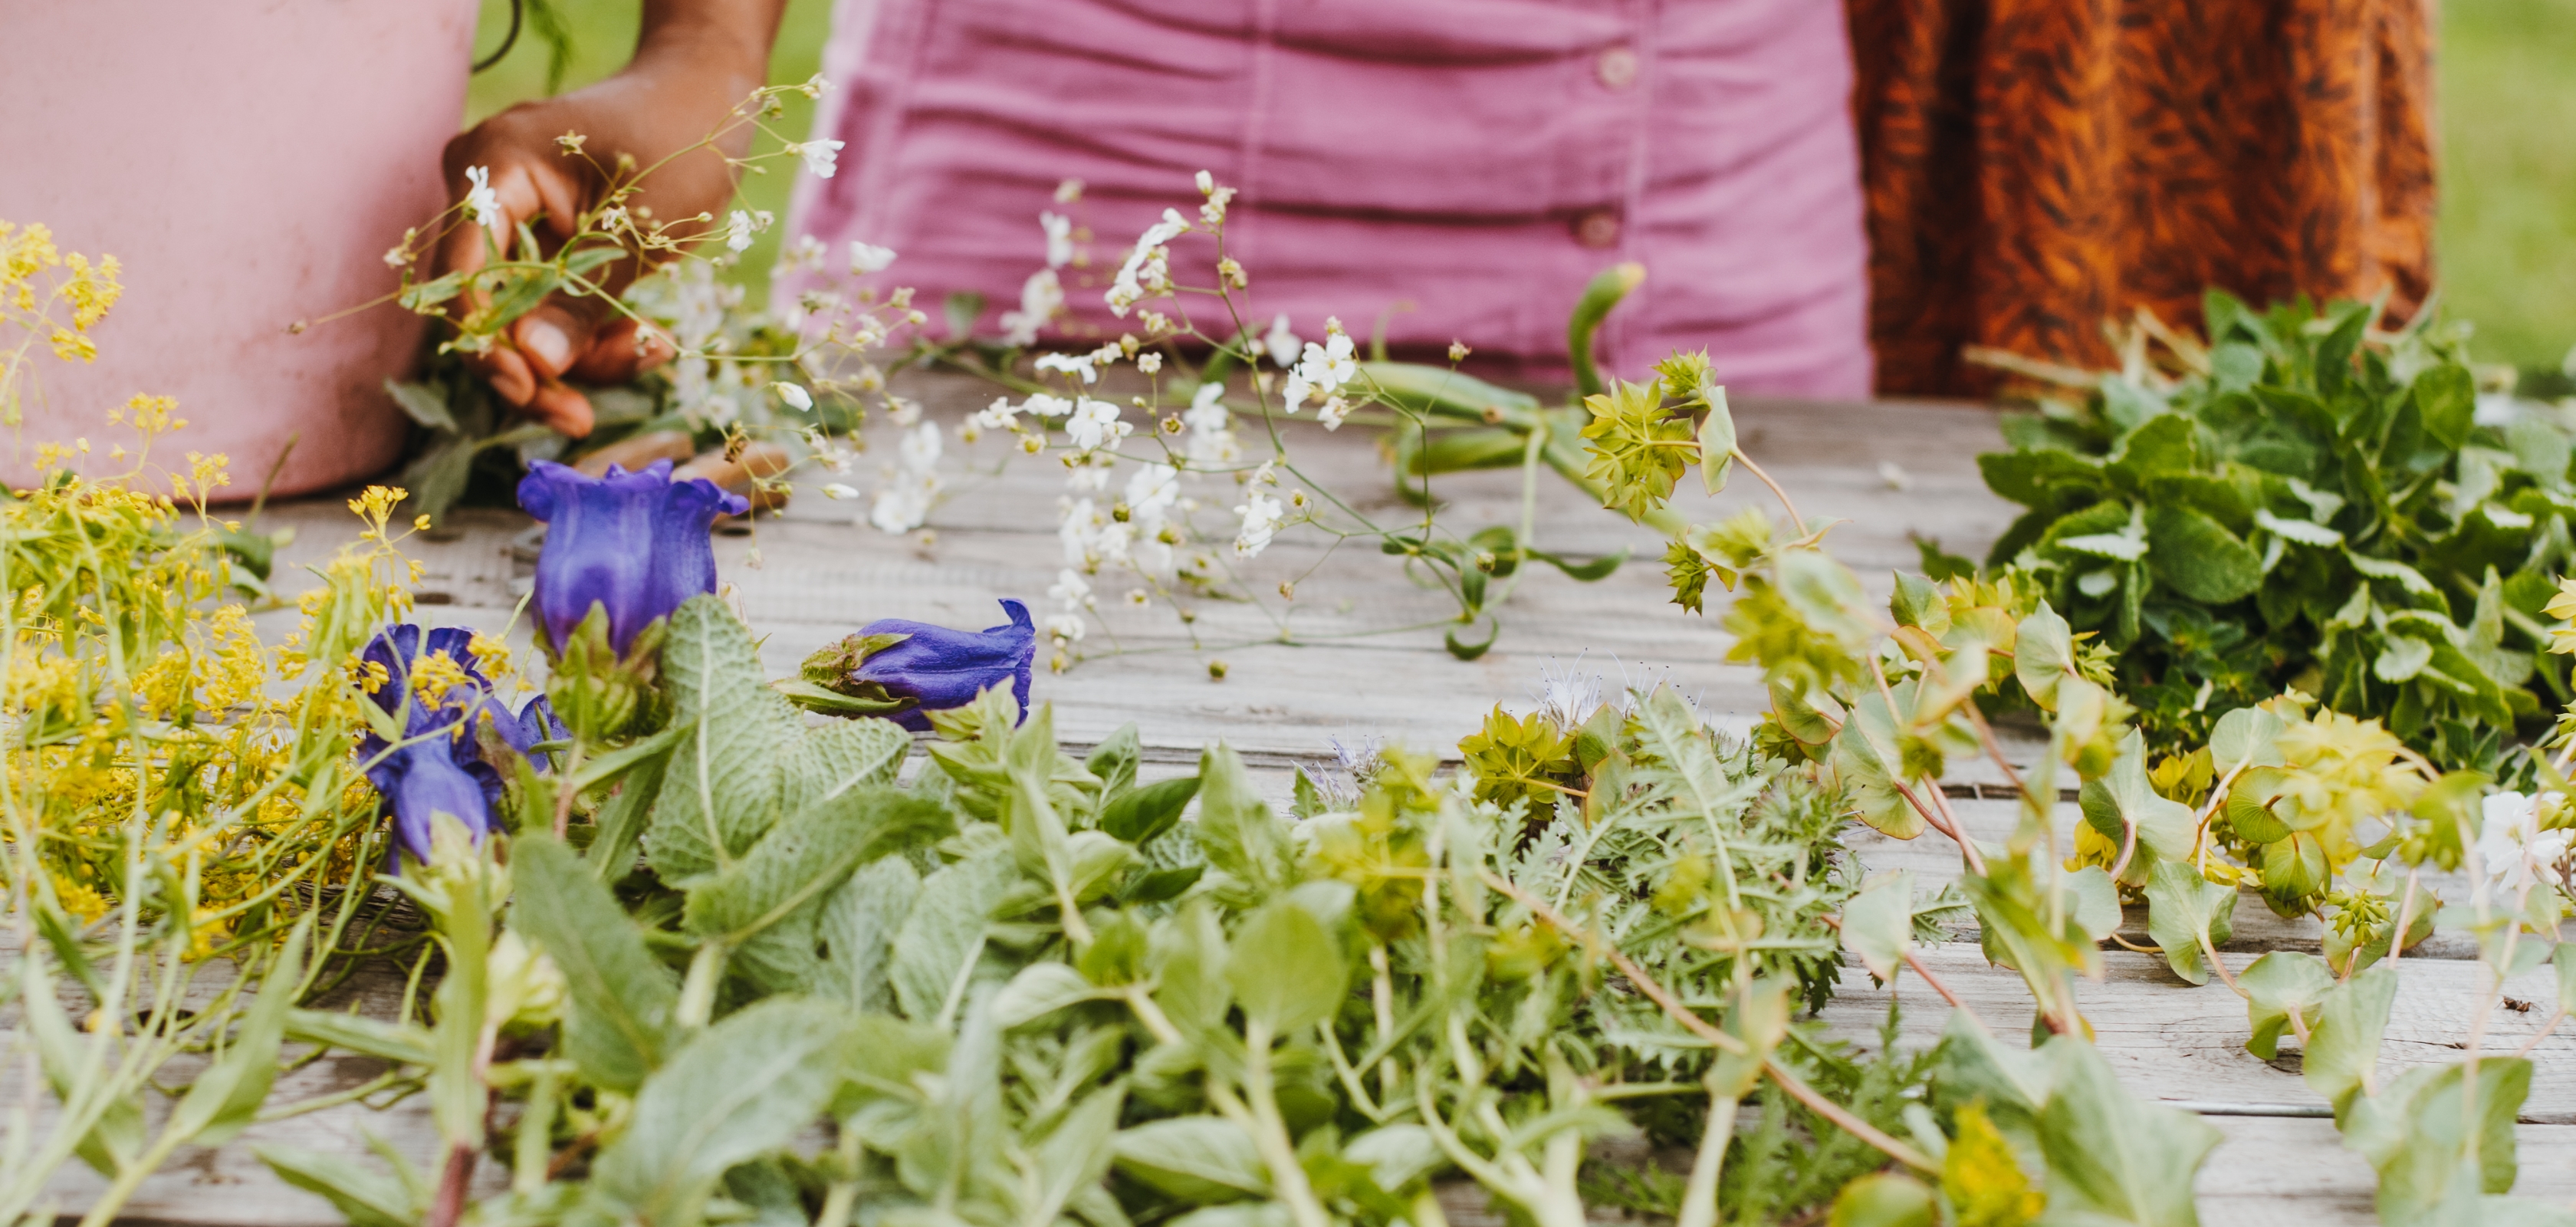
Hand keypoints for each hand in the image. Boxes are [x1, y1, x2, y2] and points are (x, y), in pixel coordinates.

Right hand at [436, 9, 777, 435]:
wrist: (706, 98)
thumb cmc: (680, 143)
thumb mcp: (641, 231)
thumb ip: (581, 300)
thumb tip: (533, 365)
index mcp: (492, 168)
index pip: (459, 273)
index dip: (486, 343)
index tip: (530, 390)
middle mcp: (482, 191)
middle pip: (478, 306)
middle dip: (533, 366)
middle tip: (581, 419)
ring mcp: (508, 218)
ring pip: (515, 317)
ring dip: (575, 354)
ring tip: (650, 350)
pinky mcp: (537, 244)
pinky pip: (545, 305)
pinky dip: (589, 332)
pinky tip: (649, 338)